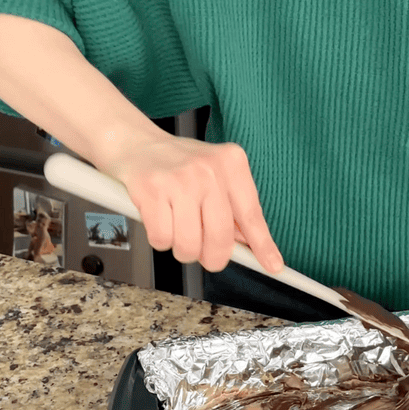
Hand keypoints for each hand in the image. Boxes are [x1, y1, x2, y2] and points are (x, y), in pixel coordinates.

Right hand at [101, 132, 283, 275]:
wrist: (135, 143)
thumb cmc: (177, 164)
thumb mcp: (215, 175)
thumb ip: (232, 208)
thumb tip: (249, 246)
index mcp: (231, 163)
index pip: (252, 214)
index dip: (262, 246)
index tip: (273, 265)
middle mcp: (208, 169)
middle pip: (220, 237)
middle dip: (212, 257)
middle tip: (204, 254)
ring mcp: (179, 179)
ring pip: (189, 245)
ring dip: (181, 249)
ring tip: (176, 227)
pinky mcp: (151, 189)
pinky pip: (162, 239)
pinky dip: (160, 239)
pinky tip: (159, 219)